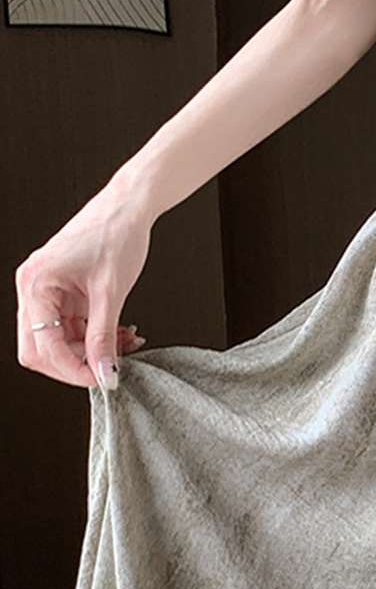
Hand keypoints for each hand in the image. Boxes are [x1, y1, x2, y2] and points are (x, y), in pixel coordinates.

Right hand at [15, 187, 153, 390]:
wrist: (128, 208)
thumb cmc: (116, 235)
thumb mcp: (111, 293)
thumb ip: (105, 338)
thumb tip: (105, 374)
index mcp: (35, 284)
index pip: (43, 347)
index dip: (73, 370)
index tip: (104, 380)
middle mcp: (33, 289)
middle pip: (41, 350)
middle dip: (77, 364)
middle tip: (111, 368)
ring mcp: (47, 293)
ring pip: (60, 343)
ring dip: (91, 352)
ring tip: (126, 345)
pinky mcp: (65, 296)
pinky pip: (74, 330)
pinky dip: (97, 338)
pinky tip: (122, 335)